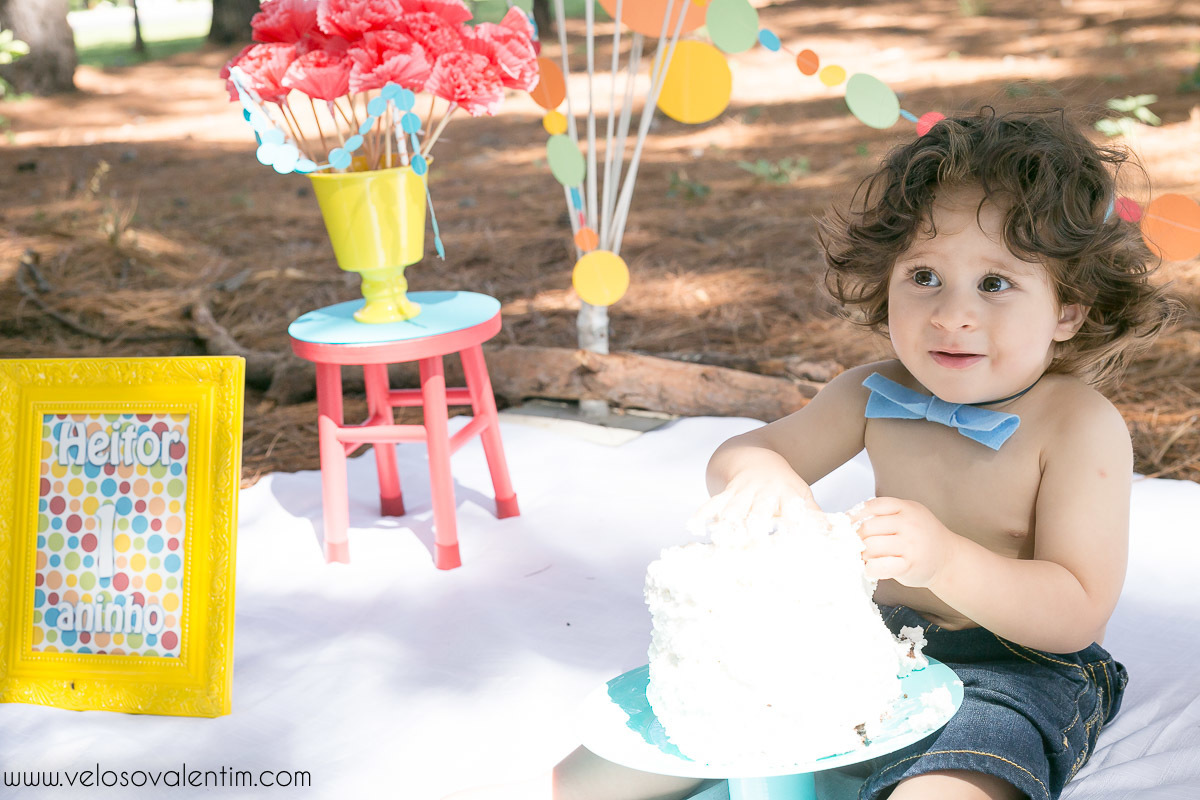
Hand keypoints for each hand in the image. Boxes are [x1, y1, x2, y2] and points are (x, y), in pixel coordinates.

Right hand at [690, 468, 818, 535]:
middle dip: (756, 523)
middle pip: (760, 509)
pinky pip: (712, 503)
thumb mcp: (801, 494)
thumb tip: (835, 533)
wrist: (752, 456)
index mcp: (785, 493)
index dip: (792, 523)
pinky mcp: (725, 493)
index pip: (790, 509)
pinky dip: (702, 514)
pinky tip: (693, 526)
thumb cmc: (782, 484)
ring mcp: (742, 492)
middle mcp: (763, 492)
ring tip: (723, 537)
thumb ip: (814, 515)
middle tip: (755, 540)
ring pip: (734, 507)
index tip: (793, 539)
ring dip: (728, 521)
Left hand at [848, 497, 958, 587]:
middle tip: (852, 546)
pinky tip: (870, 568)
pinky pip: (879, 566)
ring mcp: (910, 544)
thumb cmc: (921, 537)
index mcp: (907, 508)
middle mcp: (909, 524)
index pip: (872, 506)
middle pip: (867, 528)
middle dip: (855, 538)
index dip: (854, 515)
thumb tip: (848, 520)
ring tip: (862, 557)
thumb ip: (885, 514)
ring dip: (861, 554)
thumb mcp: (908, 516)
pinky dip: (869, 568)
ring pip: (870, 547)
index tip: (844, 524)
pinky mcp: (909, 565)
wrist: (948, 559)